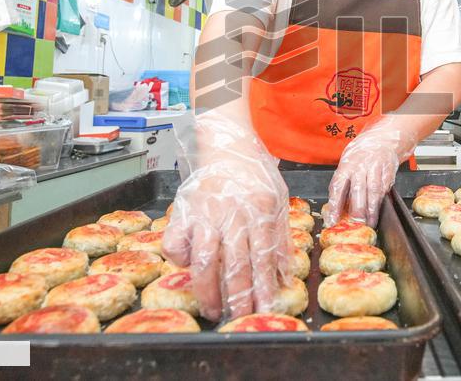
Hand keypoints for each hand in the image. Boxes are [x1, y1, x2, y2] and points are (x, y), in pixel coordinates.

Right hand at [162, 112, 290, 321]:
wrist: (225, 142)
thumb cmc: (254, 172)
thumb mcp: (278, 198)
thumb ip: (281, 235)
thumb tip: (284, 274)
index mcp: (261, 209)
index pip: (264, 257)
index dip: (264, 287)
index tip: (265, 308)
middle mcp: (233, 213)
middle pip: (236, 265)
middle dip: (239, 297)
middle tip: (239, 318)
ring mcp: (205, 213)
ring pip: (206, 261)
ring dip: (209, 291)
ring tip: (214, 310)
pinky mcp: (182, 211)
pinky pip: (176, 244)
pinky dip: (181, 260)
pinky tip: (190, 269)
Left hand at [325, 117, 413, 227]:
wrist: (383, 139)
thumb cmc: (361, 155)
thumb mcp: (347, 164)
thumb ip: (343, 183)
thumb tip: (337, 208)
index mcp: (346, 165)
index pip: (338, 186)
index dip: (335, 205)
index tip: (332, 220)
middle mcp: (360, 166)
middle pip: (358, 191)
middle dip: (357, 210)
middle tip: (355, 224)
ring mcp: (375, 169)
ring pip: (373, 192)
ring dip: (372, 210)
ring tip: (370, 223)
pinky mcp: (388, 172)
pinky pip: (384, 190)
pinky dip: (381, 202)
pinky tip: (378, 212)